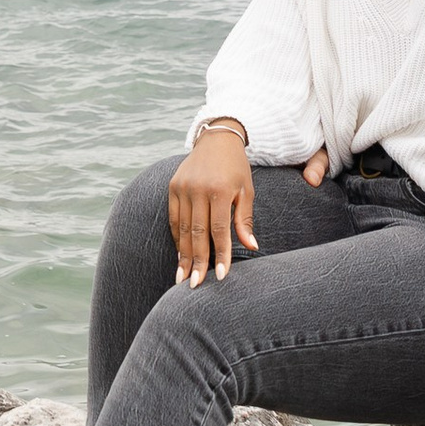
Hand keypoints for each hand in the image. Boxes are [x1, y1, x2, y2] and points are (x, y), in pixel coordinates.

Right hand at [169, 128, 259, 283]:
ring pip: (181, 229)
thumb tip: (251, 247)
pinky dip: (176, 238)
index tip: (220, 275)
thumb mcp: (247, 191)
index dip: (219, 254)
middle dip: (197, 261)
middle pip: (196, 233)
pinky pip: (173, 218)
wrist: (216, 139)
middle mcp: (198, 189)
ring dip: (183, 255)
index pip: (219, 229)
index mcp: (220, 190)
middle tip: (195, 285)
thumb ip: (245, 220)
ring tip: (182, 277)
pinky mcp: (172, 187)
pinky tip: (179, 255)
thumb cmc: (236, 168)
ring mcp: (182, 187)